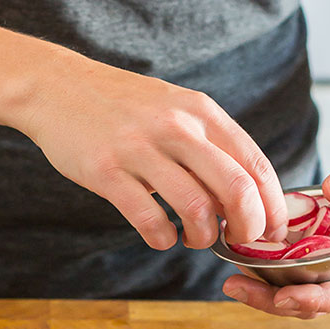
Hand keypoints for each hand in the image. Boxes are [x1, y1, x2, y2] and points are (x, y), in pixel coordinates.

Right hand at [19, 59, 287, 249]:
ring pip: (195, 208)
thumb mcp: (175, 108)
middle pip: (236, 189)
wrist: (57, 86)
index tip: (272, 232)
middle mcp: (176, 127)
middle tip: (240, 241)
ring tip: (194, 238)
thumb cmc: (123, 106)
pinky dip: (162, 238)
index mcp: (201, 112)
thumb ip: (209, 145)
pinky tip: (161, 236)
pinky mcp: (106, 171)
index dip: (272, 207)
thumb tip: (245, 197)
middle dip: (248, 228)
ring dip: (203, 237)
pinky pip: (148, 218)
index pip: (255, 165)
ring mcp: (139, 148)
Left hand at [221, 141, 329, 317]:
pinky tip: (237, 266)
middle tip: (237, 288)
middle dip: (277, 303)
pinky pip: (289, 281)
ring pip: (299, 300)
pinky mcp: (315, 266)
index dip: (319, 300)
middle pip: (318, 306)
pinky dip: (264, 280)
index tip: (285, 296)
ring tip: (230, 283)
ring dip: (264, 297)